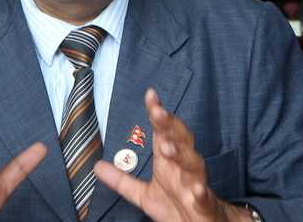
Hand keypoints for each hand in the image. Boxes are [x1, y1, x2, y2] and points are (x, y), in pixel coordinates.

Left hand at [94, 89, 250, 221]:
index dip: (158, 113)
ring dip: (181, 154)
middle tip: (158, 114)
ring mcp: (196, 185)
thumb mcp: (144, 194)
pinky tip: (197, 189)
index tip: (150, 95)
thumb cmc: (178, 207)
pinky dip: (202, 192)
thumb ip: (122, 180)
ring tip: (167, 147)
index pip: (163, 132)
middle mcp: (184, 169)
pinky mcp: (206, 206)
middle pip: (181, 140)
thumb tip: (97, 166)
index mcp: (169, 163)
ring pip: (194, 164)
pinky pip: (205, 197)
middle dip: (170, 126)